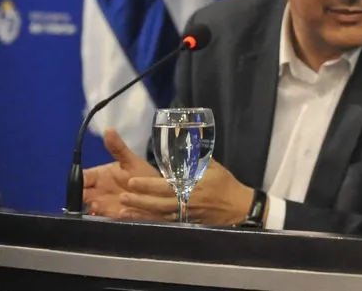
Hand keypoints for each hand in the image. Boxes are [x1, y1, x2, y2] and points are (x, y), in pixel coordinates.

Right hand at [83, 128, 159, 219]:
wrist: (159, 192)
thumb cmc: (142, 175)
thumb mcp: (131, 160)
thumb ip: (118, 148)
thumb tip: (108, 129)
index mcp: (99, 177)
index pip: (82, 178)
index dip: (79, 181)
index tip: (83, 182)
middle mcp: (99, 192)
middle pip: (83, 196)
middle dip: (85, 197)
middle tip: (91, 197)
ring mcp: (106, 206)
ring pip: (94, 209)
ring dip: (97, 208)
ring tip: (101, 205)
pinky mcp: (115, 218)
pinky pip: (111, 219)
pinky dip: (114, 217)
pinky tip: (121, 214)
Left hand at [119, 160, 254, 225]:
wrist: (239, 207)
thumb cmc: (225, 184)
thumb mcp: (213, 166)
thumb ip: (195, 158)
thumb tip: (184, 139)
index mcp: (192, 186)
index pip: (165, 186)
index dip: (147, 184)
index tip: (131, 181)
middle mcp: (186, 201)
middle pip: (158, 202)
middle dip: (139, 199)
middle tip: (122, 195)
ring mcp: (185, 214)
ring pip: (158, 214)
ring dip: (141, 211)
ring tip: (123, 208)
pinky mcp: (186, 223)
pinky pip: (165, 223)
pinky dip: (150, 222)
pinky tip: (138, 220)